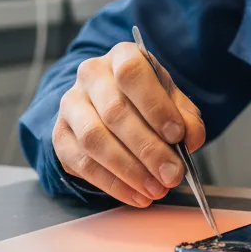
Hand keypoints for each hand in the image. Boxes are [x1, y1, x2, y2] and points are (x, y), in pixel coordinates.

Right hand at [52, 42, 205, 207]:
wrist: (111, 105)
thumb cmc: (147, 100)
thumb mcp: (173, 101)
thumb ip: (186, 118)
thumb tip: (190, 140)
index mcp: (122, 56)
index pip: (132, 74)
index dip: (155, 106)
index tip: (177, 136)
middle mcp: (91, 75)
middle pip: (114, 112)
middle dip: (148, 149)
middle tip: (172, 174)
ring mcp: (71, 104)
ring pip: (94, 139)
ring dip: (129, 170)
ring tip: (156, 189)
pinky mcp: (61, 135)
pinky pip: (82, 163)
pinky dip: (112, 184)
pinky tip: (136, 195)